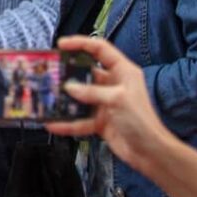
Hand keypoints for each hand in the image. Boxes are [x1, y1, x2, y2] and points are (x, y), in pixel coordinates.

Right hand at [44, 35, 173, 174]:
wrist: (150, 153)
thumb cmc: (141, 120)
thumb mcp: (117, 99)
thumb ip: (92, 92)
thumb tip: (69, 87)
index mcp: (122, 71)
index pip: (100, 49)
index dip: (80, 43)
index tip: (61, 45)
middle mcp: (113, 84)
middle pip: (85, 73)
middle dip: (67, 74)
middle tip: (49, 72)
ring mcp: (105, 103)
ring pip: (80, 98)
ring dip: (64, 99)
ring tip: (46, 98)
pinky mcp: (100, 121)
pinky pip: (79, 119)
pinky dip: (67, 122)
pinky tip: (53, 123)